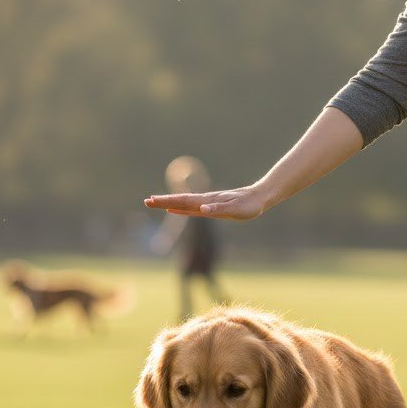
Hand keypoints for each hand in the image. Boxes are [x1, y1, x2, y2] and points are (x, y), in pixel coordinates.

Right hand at [144, 184, 269, 220]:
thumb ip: (219, 209)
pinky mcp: (212, 206)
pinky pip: (192, 208)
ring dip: (169, 203)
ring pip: (184, 203)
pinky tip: (175, 209)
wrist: (260, 197)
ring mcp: (207, 203)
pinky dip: (181, 208)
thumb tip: (202, 208)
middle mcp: (205, 201)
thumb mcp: (236, 210)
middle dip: (162, 201)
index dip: (167, 201)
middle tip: (146, 201)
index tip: (152, 201)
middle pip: (180, 200)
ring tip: (156, 203)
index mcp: (207, 201)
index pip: (183, 201)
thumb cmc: (249, 206)